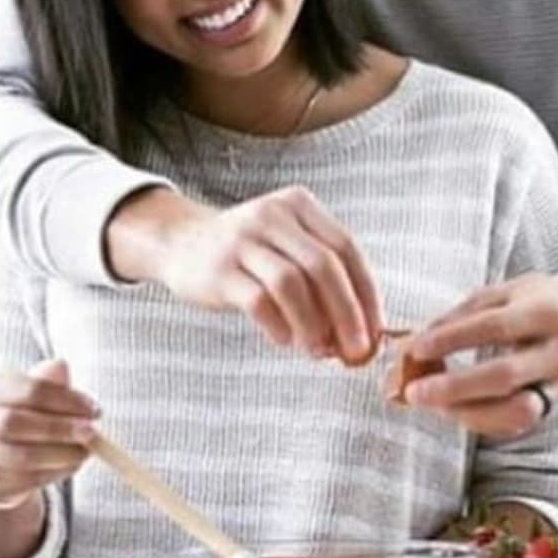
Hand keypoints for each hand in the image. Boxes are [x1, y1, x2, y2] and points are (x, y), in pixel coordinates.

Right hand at [0, 359, 99, 507]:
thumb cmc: (19, 412)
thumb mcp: (29, 391)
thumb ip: (46, 380)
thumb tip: (61, 367)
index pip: (28, 389)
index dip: (64, 399)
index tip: (93, 409)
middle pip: (16, 423)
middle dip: (59, 428)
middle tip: (91, 432)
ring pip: (22, 457)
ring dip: (61, 454)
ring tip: (85, 451)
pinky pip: (27, 480)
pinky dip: (56, 472)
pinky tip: (72, 464)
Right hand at [107, 186, 381, 362]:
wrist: (182, 243)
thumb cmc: (249, 254)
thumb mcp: (287, 245)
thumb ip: (324, 278)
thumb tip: (364, 333)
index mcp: (298, 205)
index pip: (346, 247)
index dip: (366, 292)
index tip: (376, 329)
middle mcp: (272, 215)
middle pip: (323, 265)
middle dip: (347, 313)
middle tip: (357, 351)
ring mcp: (242, 240)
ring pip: (291, 284)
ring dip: (313, 325)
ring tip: (318, 351)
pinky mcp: (218, 269)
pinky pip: (258, 301)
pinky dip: (279, 326)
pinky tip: (285, 340)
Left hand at [395, 274, 557, 437]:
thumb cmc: (537, 303)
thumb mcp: (503, 295)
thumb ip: (459, 317)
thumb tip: (410, 346)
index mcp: (546, 310)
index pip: (494, 326)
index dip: (452, 339)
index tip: (415, 348)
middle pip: (505, 376)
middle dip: (454, 388)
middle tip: (414, 392)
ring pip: (514, 411)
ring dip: (465, 412)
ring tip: (428, 402)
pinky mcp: (552, 405)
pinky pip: (515, 423)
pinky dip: (479, 419)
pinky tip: (452, 408)